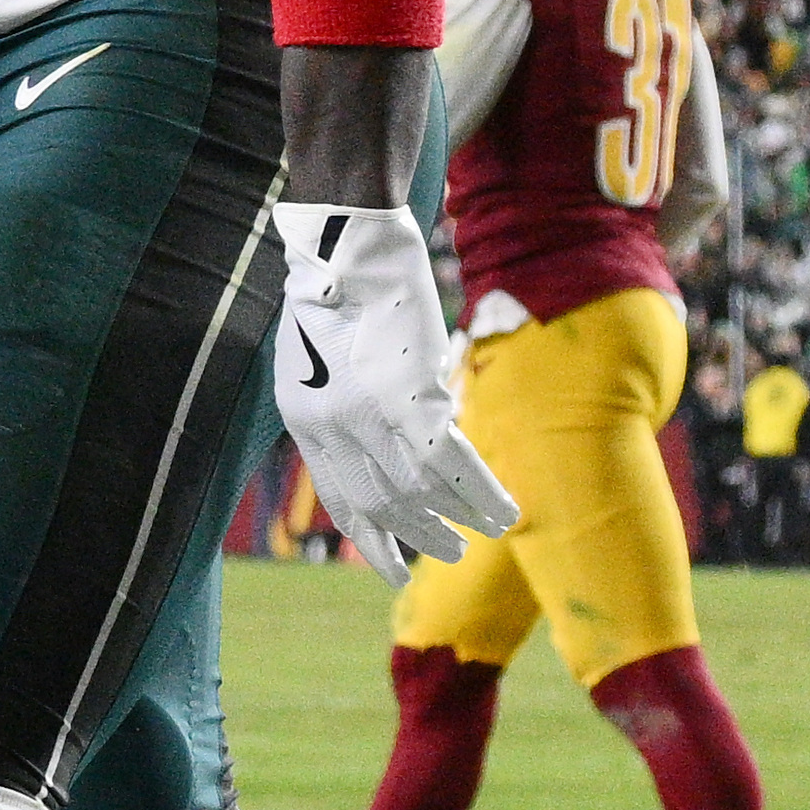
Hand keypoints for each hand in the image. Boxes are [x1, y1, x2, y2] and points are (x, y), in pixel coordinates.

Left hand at [268, 200, 515, 572]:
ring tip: (485, 535)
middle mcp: (333, 429)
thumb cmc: (334, 289)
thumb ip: (339, 405)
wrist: (347, 244)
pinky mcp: (413, 397)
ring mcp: (371, 417)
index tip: (391, 565)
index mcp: (305, 423)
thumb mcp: (316, 358)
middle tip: (446, 553)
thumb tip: (379, 441)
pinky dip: (481, 493)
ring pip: (422, 491)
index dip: (371, 537)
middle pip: (383, 504)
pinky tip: (504, 513)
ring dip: (457, 520)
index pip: (343, 499)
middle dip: (417, 535)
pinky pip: (454, 464)